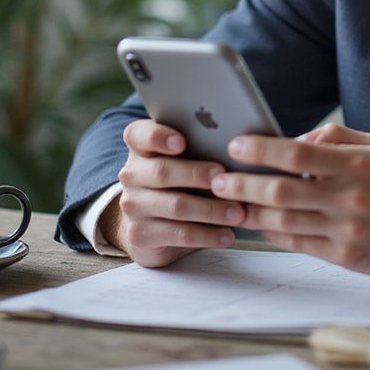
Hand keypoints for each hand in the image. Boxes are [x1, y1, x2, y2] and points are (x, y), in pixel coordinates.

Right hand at [100, 119, 246, 267]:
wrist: (152, 224)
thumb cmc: (179, 181)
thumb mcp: (183, 160)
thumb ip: (199, 147)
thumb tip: (238, 146)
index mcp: (140, 148)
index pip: (138, 134)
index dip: (158, 136)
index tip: (182, 142)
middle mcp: (131, 175)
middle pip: (162, 171)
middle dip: (197, 174)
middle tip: (225, 178)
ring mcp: (132, 206)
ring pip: (175, 205)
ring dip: (211, 209)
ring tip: (238, 212)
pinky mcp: (140, 235)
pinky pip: (178, 234)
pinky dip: (207, 234)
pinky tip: (227, 235)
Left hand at [209, 123, 369, 277]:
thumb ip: (336, 137)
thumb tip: (297, 139)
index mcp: (356, 164)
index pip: (296, 154)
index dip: (261, 150)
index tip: (237, 145)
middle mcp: (349, 198)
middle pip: (281, 190)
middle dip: (242, 183)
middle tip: (217, 177)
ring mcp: (346, 230)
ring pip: (283, 220)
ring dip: (250, 210)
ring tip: (228, 200)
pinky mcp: (344, 256)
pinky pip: (296, 243)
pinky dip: (272, 231)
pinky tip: (258, 220)